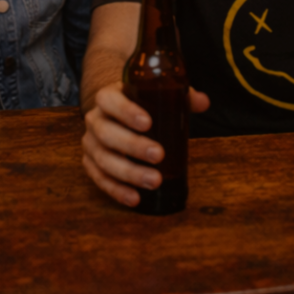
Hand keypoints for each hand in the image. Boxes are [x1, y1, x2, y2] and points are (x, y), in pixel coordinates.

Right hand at [82, 81, 208, 207]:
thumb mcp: (157, 95)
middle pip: (106, 133)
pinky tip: (135, 198)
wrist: (116, 113)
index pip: (109, 101)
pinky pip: (99, 178)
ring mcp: (91, 143)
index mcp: (108, 98)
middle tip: (158, 155)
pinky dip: (116, 190)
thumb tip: (203, 102)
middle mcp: (95, 119)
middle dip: (132, 146)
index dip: (125, 111)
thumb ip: (181, 97)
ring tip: (154, 181)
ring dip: (128, 173)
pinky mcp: (91, 163)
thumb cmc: (140, 104)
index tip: (148, 123)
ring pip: (103, 159)